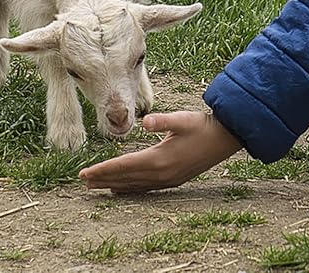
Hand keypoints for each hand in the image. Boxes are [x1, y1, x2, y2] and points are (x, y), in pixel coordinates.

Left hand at [78, 111, 242, 192]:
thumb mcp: (183, 119)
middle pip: (125, 178)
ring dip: (113, 185)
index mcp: (160, 159)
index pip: (124, 166)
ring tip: (95, 186)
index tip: (84, 173)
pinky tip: (121, 188)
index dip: (103, 170)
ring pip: (134, 185)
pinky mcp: (173, 180)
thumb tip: (146, 121)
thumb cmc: (202, 125)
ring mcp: (168, 179)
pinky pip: (145, 187)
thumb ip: (163, 121)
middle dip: (103, 179)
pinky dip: (130, 188)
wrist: (226, 138)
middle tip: (82, 181)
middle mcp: (162, 173)